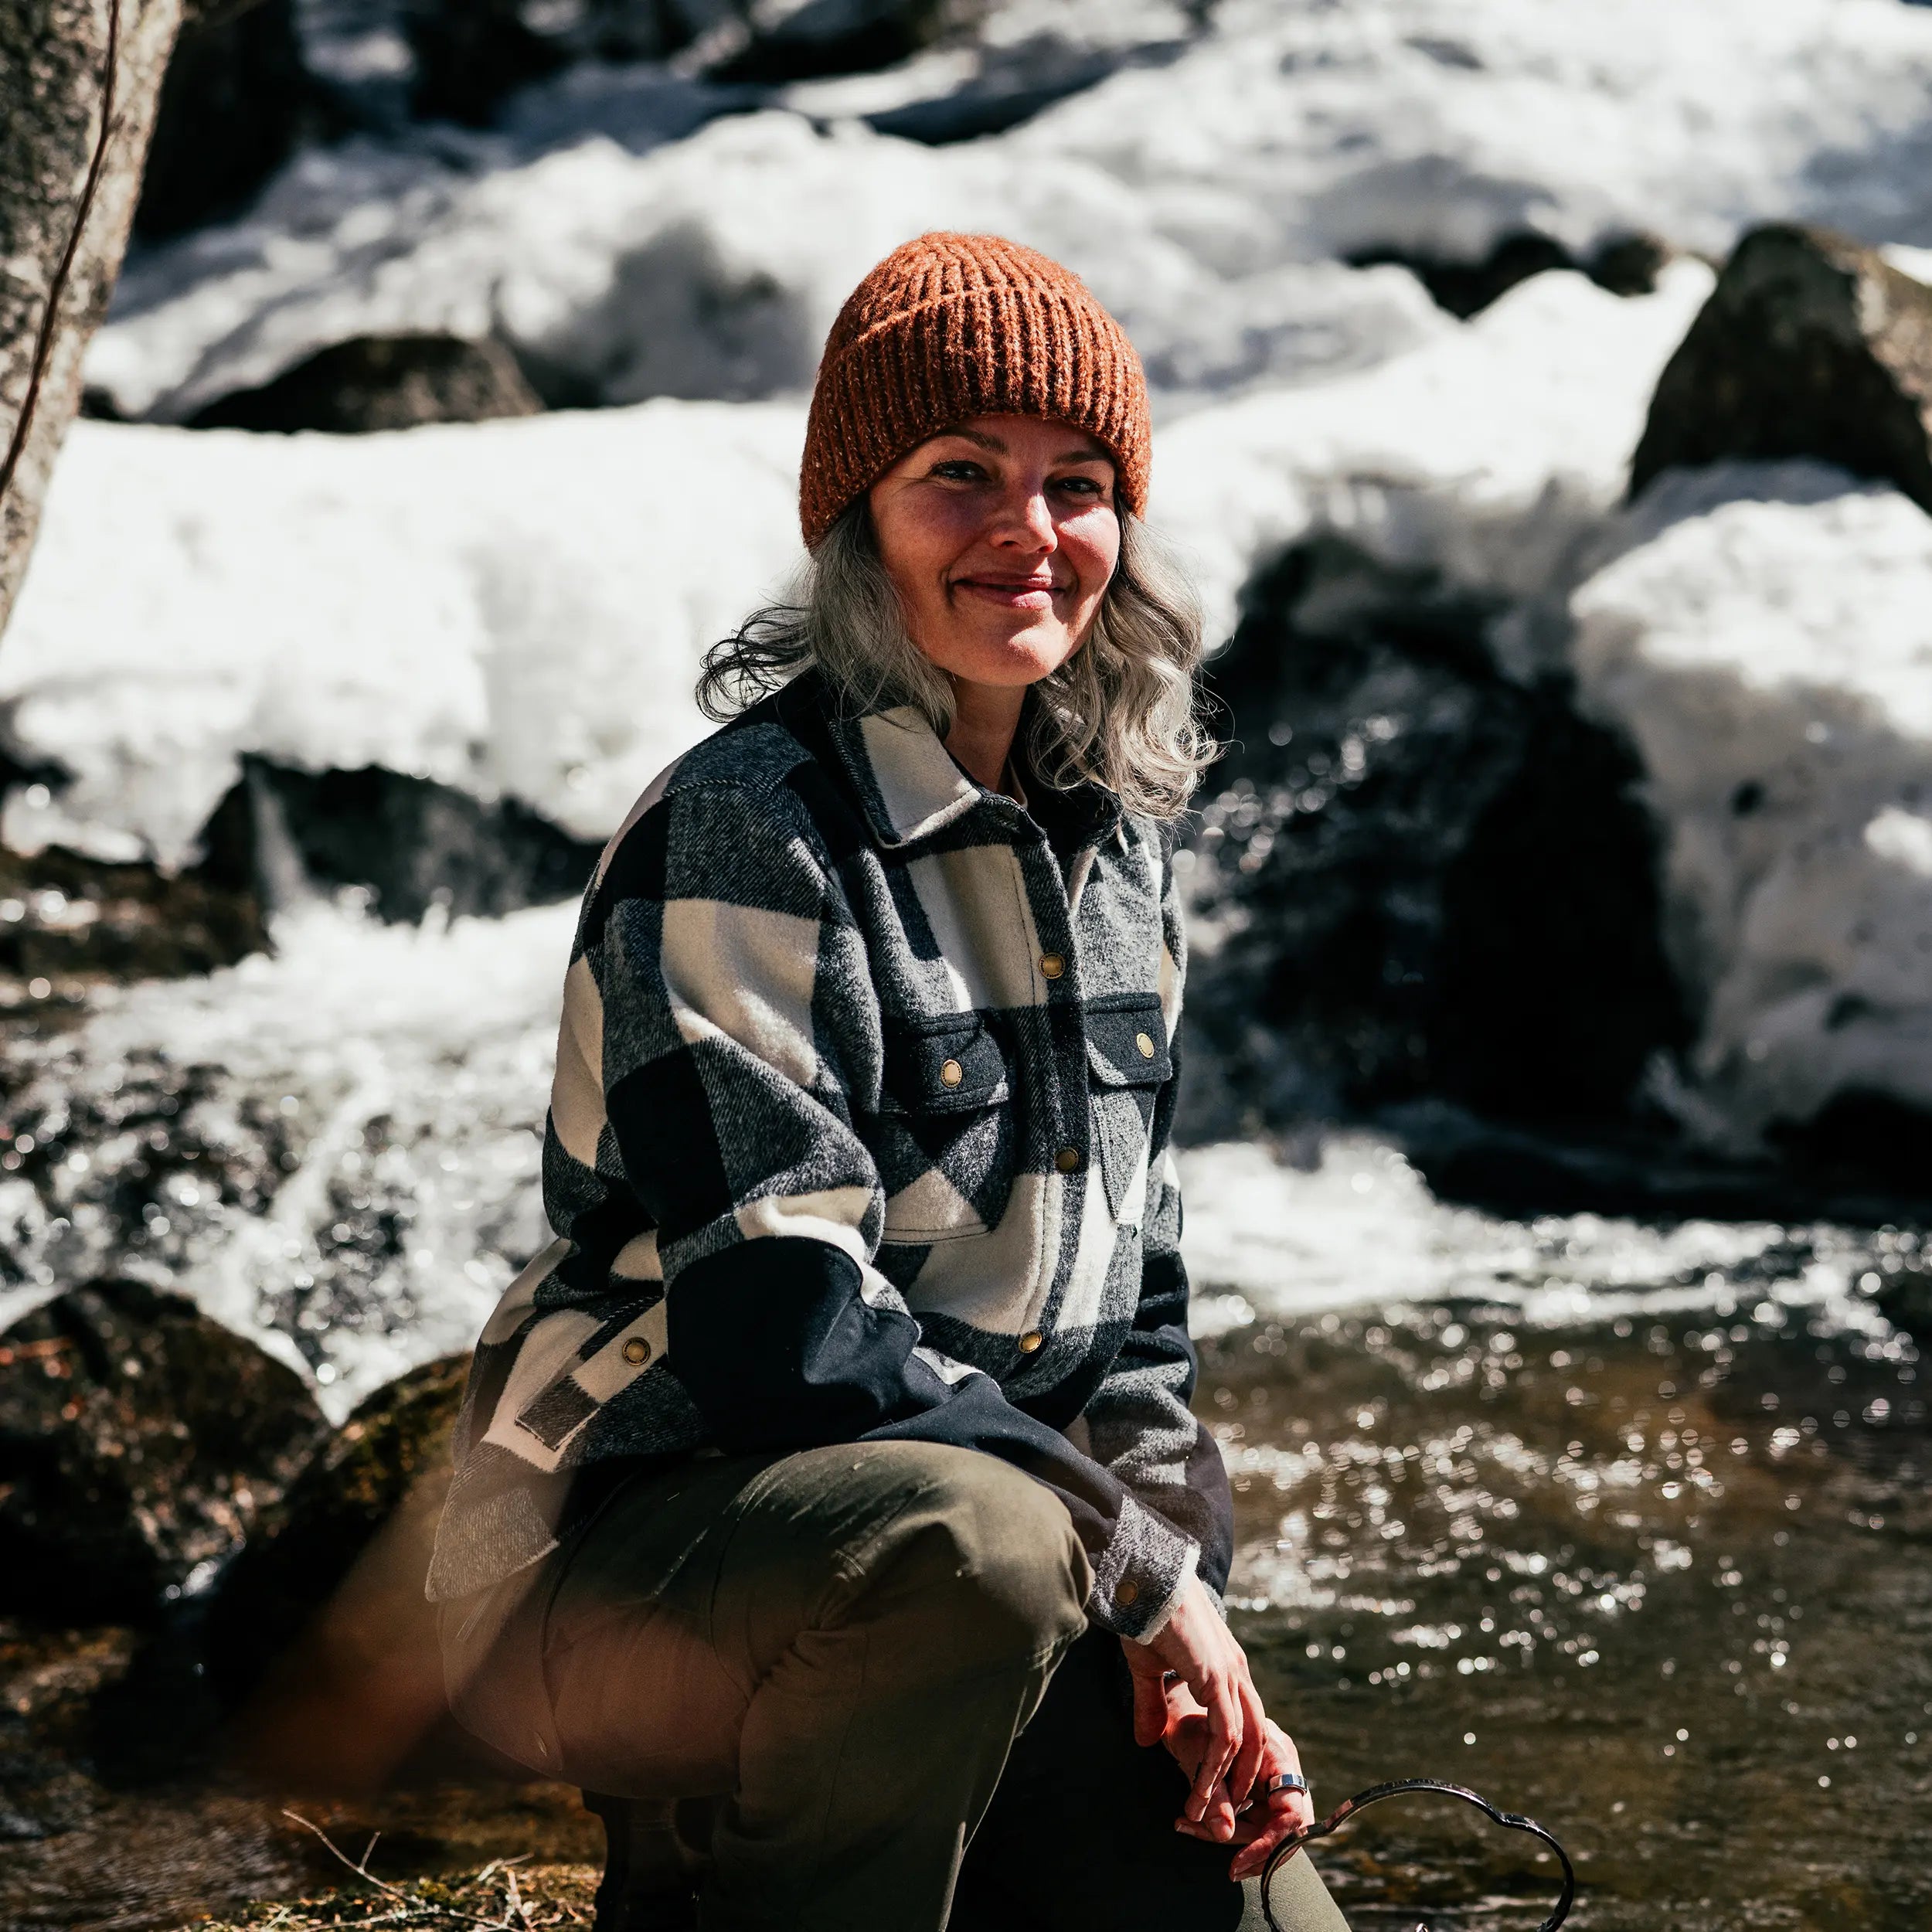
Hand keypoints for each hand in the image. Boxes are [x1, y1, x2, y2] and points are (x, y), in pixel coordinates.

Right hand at [1120, 1571, 1268, 1835]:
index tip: (1225, 1784)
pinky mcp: (1215, 1677)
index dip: (1238, 1755)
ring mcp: (1230, 1673)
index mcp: (1227, 1666)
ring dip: (1226, 1779)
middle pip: (1253, 1735)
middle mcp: (1237, 1671)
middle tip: (1227, 1807)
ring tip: (1208, 1808)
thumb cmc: (1145, 1612)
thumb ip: (1153, 1705)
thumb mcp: (1148, 1667)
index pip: (1244, 1720)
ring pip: (1241, 1741)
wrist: (1143, 1577)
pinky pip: (1224, 1734)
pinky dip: (1215, 1765)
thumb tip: (1147, 1743)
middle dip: (1242, 1775)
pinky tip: (1202, 1786)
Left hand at [1166, 1708, 1315, 1879]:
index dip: (1269, 1842)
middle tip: (1231, 1869)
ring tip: (1192, 1832)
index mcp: (1277, 1753)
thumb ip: (1215, 1796)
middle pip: (1286, 1827)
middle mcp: (1283, 1768)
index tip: (1239, 1861)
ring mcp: (1274, 1779)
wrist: (1180, 1708)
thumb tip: (1224, 1835)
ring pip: (1269, 1827)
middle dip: (1257, 1850)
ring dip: (1236, 1841)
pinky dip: (1230, 1829)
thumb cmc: (1188, 1723)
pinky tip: (1196, 1826)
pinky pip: (1255, 1820)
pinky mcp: (1260, 1790)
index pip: (1290, 1811)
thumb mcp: (1197, 1756)